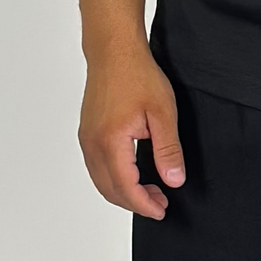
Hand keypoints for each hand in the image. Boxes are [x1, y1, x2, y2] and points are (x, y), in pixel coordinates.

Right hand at [78, 43, 186, 219]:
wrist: (114, 50)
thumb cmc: (137, 74)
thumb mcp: (162, 112)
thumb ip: (168, 149)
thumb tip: (174, 180)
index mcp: (111, 142)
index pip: (126, 188)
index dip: (144, 204)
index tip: (161, 210)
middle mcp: (93, 144)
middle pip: (110, 190)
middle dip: (135, 202)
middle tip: (160, 202)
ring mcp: (87, 138)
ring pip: (101, 180)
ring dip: (123, 191)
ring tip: (150, 189)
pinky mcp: (87, 132)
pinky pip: (97, 167)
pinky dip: (113, 178)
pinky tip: (132, 172)